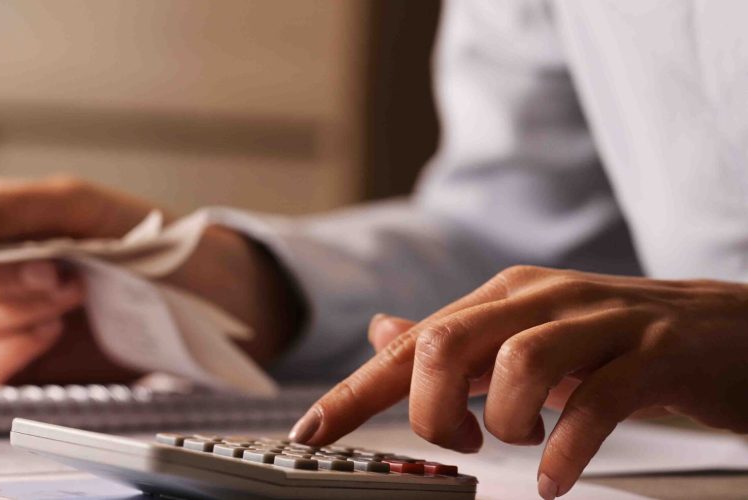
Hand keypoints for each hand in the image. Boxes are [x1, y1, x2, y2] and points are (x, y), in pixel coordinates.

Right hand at [0, 176, 301, 384]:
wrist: (203, 298)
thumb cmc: (148, 240)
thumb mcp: (84, 208)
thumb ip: (16, 206)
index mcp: (3, 222)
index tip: (2, 246)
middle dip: (6, 279)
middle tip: (60, 274)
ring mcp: (11, 317)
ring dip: (21, 312)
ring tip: (74, 298)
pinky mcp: (27, 363)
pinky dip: (16, 349)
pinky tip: (52, 332)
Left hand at [288, 266, 747, 498]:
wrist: (733, 329)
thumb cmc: (619, 340)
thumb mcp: (526, 334)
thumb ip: (456, 339)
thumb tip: (382, 333)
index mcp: (503, 297)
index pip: (411, 343)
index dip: (354, 391)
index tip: (310, 435)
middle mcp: (543, 298)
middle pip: (448, 340)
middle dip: (429, 407)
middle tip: (455, 442)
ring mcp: (602, 321)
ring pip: (519, 363)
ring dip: (505, 423)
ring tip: (519, 448)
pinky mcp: (654, 353)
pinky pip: (598, 402)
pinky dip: (567, 448)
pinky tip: (554, 478)